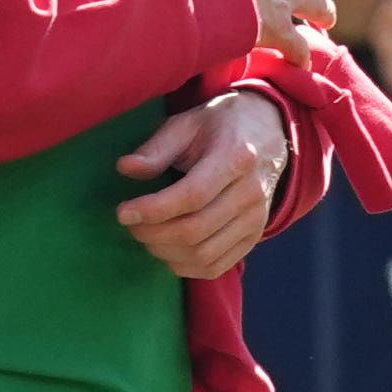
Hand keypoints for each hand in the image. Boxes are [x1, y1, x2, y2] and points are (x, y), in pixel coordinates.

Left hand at [116, 90, 290, 279]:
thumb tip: (126, 168)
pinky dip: (185, 267)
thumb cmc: (221, 127)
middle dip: (152, 233)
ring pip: (204, 253)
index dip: (153, 209)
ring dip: (165, 251)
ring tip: (146, 234)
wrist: (269, 135)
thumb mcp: (187, 124)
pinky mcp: (254, 237)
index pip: (192, 196)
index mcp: (236, 157)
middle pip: (196, 229)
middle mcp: (252, 193)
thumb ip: (156, 148)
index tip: (123, 212)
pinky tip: (168, 250)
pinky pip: (217, 267)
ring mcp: (257, 219)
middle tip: (130, 222)